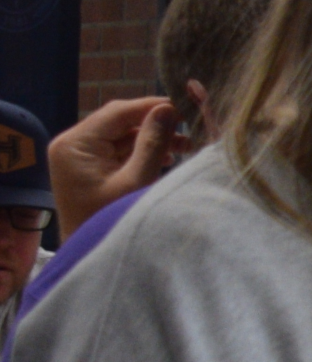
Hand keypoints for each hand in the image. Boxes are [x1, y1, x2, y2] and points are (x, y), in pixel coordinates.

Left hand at [47, 96, 182, 234]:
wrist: (89, 256)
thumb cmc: (109, 221)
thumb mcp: (136, 181)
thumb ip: (152, 143)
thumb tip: (168, 109)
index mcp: (74, 144)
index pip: (117, 112)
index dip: (152, 106)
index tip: (185, 105)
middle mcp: (71, 145)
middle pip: (119, 121)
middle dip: (155, 122)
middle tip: (190, 125)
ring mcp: (78, 156)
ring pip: (122, 134)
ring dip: (152, 137)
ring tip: (186, 145)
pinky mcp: (89, 167)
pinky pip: (119, 149)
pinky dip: (143, 150)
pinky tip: (168, 156)